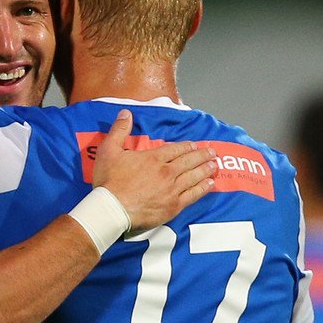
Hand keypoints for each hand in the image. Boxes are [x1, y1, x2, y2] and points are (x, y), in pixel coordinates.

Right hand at [92, 110, 216, 230]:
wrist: (111, 209)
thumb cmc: (108, 182)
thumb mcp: (108, 150)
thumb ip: (119, 130)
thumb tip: (126, 113)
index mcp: (153, 158)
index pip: (175, 149)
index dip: (187, 146)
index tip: (195, 145)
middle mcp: (166, 172)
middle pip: (189, 161)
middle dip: (201, 155)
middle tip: (212, 152)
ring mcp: (172, 190)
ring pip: (194, 177)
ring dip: (205, 170)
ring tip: (214, 165)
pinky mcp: (173, 206)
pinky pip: (193, 195)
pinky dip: (203, 188)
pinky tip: (209, 184)